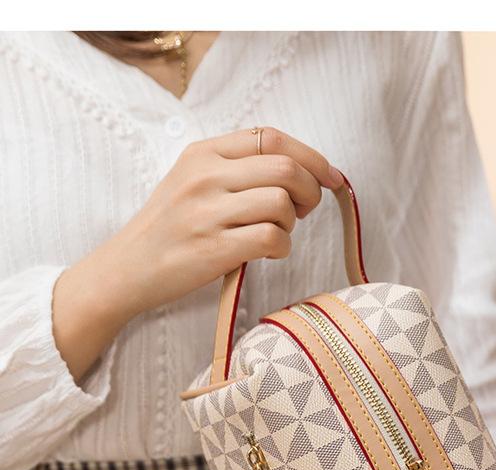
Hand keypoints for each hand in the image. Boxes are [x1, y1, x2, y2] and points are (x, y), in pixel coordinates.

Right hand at [52, 127, 342, 382]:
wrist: (128, 267)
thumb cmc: (170, 227)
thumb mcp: (192, 180)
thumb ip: (235, 167)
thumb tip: (299, 169)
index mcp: (203, 153)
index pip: (271, 137)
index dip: (310, 156)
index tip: (328, 176)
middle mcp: (205, 176)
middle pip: (286, 167)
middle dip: (310, 190)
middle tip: (302, 211)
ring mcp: (208, 212)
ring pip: (281, 203)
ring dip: (291, 223)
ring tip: (275, 233)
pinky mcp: (214, 249)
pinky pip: (272, 238)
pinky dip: (282, 248)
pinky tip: (268, 253)